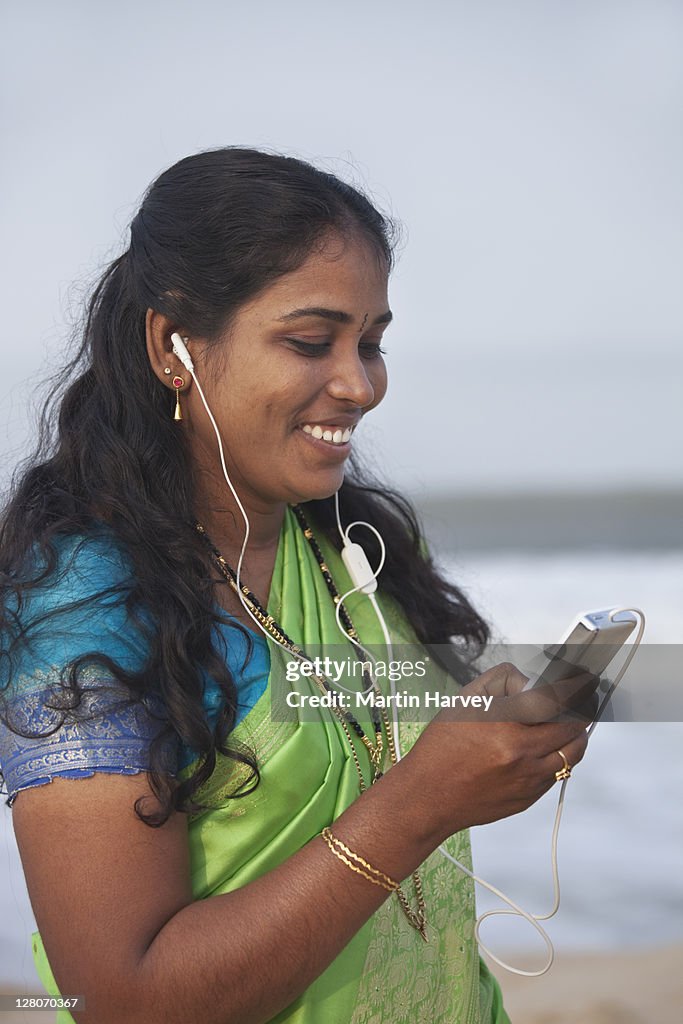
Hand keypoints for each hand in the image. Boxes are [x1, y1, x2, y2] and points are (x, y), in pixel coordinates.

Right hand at [400, 661, 592, 843]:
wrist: (427, 797)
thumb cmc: (440, 749)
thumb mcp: (465, 701)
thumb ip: (502, 682)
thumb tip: (532, 681)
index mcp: (506, 725)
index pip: (558, 699)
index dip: (577, 687)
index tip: (585, 680)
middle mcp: (522, 754)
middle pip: (573, 726)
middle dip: (583, 709)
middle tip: (587, 699)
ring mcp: (528, 779)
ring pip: (573, 753)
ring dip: (578, 734)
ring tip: (575, 723)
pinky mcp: (529, 798)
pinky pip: (558, 773)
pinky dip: (561, 756)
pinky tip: (552, 746)